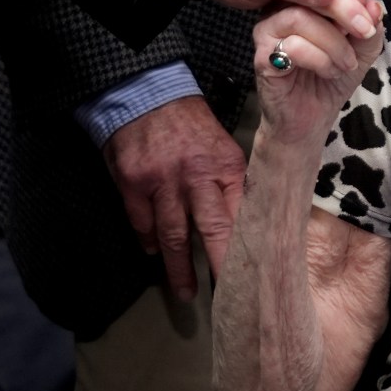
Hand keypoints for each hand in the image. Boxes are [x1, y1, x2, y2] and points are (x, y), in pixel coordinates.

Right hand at [104, 95, 244, 301]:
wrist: (147, 93)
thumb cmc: (190, 123)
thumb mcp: (222, 144)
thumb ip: (232, 180)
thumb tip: (249, 216)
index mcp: (226, 166)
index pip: (242, 213)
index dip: (248, 245)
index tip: (256, 272)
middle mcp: (197, 176)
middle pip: (213, 230)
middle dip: (220, 266)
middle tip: (229, 297)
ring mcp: (163, 182)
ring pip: (173, 236)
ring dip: (178, 268)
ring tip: (184, 293)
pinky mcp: (134, 184)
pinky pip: (142, 223)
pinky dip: (148, 241)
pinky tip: (152, 254)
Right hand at [253, 0, 383, 148]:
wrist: (313, 117)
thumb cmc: (334, 74)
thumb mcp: (364, 46)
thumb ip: (370, 23)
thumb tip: (373, 4)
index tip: (369, 16)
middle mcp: (281, 6)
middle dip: (347, 10)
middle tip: (365, 33)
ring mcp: (268, 30)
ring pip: (301, 16)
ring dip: (334, 42)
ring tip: (346, 63)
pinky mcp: (262, 56)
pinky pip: (293, 46)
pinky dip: (321, 60)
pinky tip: (329, 72)